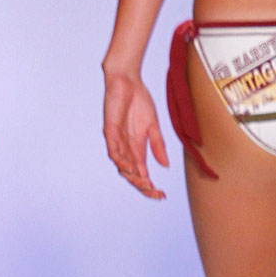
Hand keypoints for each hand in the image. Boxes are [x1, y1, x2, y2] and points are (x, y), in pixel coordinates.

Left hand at [103, 67, 167, 199]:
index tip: (162, 195)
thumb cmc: (139, 101)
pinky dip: (120, 160)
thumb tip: (165, 166)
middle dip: (142, 185)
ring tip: (143, 183)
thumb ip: (158, 145)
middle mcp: (125, 148)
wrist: (127, 81)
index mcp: (136, 148)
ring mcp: (117, 141)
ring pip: (122, 166)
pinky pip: (113, 150)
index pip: (142, 172)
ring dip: (132, 176)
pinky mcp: (110, 131)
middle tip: (153, 192)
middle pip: (132, 174)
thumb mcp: (153, 126)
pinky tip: (129, 167)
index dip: (150, 186)